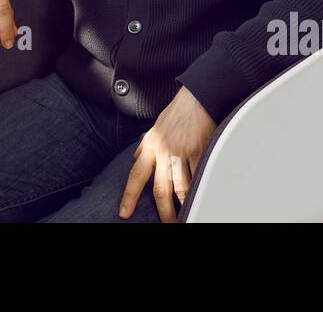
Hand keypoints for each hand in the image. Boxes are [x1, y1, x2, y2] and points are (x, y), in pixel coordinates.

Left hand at [119, 86, 215, 221]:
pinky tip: (198, 198)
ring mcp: (181, 153)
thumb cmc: (177, 112)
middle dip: (162, 211)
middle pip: (159, 189)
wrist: (197, 97)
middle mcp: (163, 151)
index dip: (129, 196)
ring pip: (180, 187)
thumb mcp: (155, 127)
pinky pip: (198, 177)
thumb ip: (145, 145)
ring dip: (182, 205)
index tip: (124, 213)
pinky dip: (198, 189)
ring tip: (184, 216)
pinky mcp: (198, 151)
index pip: (135, 175)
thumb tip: (136, 158)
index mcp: (150, 146)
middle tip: (165, 225)